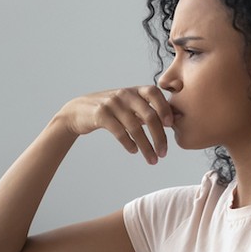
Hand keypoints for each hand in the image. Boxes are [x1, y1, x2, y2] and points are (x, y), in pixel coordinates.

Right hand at [56, 86, 173, 164]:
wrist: (78, 111)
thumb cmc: (110, 110)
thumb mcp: (128, 105)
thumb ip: (146, 110)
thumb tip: (172, 121)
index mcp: (134, 91)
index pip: (155, 93)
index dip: (165, 107)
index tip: (171, 125)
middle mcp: (125, 95)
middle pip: (149, 116)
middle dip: (159, 137)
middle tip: (164, 153)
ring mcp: (112, 104)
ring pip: (135, 128)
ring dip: (146, 147)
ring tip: (152, 160)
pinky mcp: (101, 115)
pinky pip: (120, 132)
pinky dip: (129, 144)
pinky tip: (134, 151)